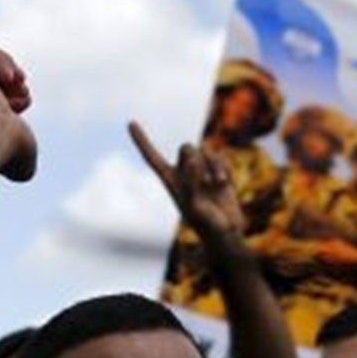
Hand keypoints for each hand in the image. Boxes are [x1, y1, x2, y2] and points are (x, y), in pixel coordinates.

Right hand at [0, 45, 36, 181]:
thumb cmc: (5, 151)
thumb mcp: (26, 161)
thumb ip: (27, 159)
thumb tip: (24, 163)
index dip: (18, 100)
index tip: (25, 104)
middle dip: (16, 88)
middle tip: (24, 96)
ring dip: (12, 72)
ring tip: (19, 81)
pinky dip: (4, 60)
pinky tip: (10, 76)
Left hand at [129, 124, 245, 247]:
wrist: (226, 234)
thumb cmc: (206, 224)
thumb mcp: (195, 205)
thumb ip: (192, 183)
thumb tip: (193, 161)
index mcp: (170, 182)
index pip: (152, 158)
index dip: (142, 141)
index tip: (130, 123)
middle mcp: (185, 174)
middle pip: (186, 148)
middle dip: (196, 157)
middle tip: (204, 180)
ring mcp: (202, 171)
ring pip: (205, 149)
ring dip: (212, 164)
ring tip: (217, 183)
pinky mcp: (219, 172)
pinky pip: (220, 156)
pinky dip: (223, 167)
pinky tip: (224, 183)